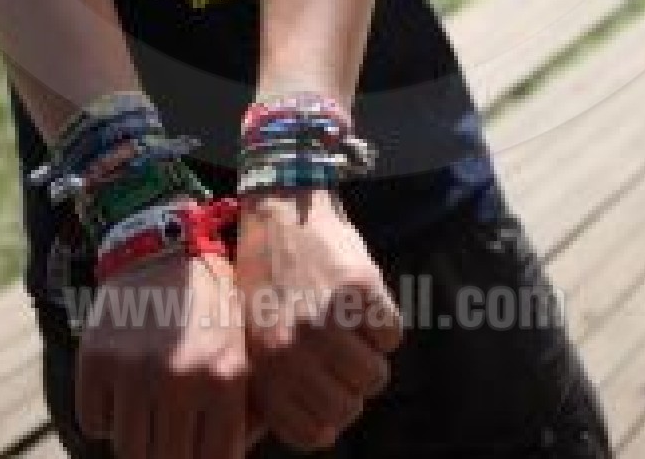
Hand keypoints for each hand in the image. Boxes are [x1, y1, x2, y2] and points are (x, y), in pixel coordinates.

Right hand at [76, 251, 249, 458]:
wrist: (165, 250)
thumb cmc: (210, 310)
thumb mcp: (239, 354)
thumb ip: (240, 413)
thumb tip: (227, 457)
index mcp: (224, 379)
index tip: (194, 446)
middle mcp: (180, 377)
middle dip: (168, 451)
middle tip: (168, 431)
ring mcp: (134, 369)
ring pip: (127, 450)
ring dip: (135, 437)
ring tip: (146, 409)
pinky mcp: (96, 359)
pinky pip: (94, 423)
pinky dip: (104, 415)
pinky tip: (120, 388)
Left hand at [237, 189, 402, 451]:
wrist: (279, 210)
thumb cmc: (265, 278)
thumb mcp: (252, 338)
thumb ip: (277, 387)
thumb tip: (319, 431)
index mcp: (266, 366)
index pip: (314, 433)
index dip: (329, 419)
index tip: (329, 397)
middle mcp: (295, 347)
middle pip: (350, 406)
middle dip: (352, 388)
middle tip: (344, 359)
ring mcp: (328, 318)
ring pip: (375, 376)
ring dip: (371, 357)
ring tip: (352, 330)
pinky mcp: (359, 289)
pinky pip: (391, 335)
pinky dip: (384, 324)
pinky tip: (362, 304)